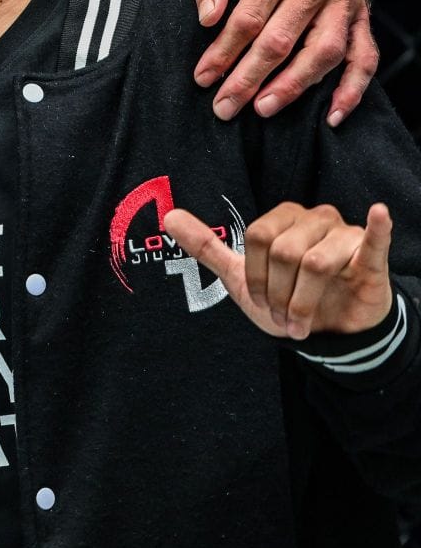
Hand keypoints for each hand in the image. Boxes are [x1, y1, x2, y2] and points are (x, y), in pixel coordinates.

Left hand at [166, 202, 392, 340]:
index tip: (263, 302)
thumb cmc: (286, 297)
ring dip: (304, 302)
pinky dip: (376, 229)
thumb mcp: (240, 275)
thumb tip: (168, 216)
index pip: (258, 239)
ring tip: (302, 321)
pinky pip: (373, 240)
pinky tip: (378, 214)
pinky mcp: (370, 259)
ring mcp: (345, 236)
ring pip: (316, 263)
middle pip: (284, 252)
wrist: (328, 333)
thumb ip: (207, 246)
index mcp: (283, 218)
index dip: (257, 277)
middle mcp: (315, 219)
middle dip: (280, 294)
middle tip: (283, 316)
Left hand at [191, 0, 375, 126]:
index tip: (203, 78)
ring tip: (262, 110)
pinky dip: (351, 90)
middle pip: (283, 40)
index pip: (249, 18)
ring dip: (293, 86)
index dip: (224, 52)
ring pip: (323, 52)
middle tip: (224, 107)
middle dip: (250, 77)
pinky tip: (330, 116)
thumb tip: (208, 18)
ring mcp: (345, 0)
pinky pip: (364, 57)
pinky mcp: (360, 16)